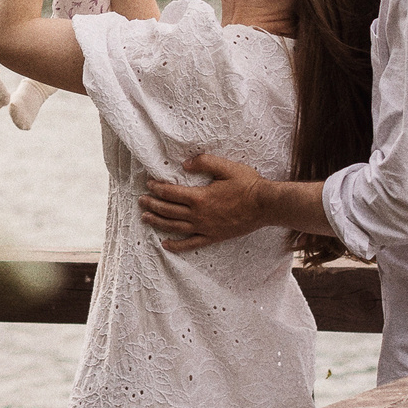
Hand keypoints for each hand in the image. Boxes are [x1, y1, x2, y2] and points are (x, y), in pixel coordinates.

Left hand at [139, 153, 271, 252]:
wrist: (265, 205)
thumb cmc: (247, 184)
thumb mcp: (226, 167)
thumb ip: (204, 162)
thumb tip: (184, 164)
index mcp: (200, 197)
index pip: (171, 193)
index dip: (157, 188)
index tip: (149, 184)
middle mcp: (199, 215)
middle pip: (169, 211)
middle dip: (152, 205)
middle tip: (141, 201)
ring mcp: (206, 228)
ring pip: (176, 227)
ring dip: (158, 222)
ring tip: (145, 218)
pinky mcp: (213, 237)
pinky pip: (191, 243)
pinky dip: (177, 245)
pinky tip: (166, 244)